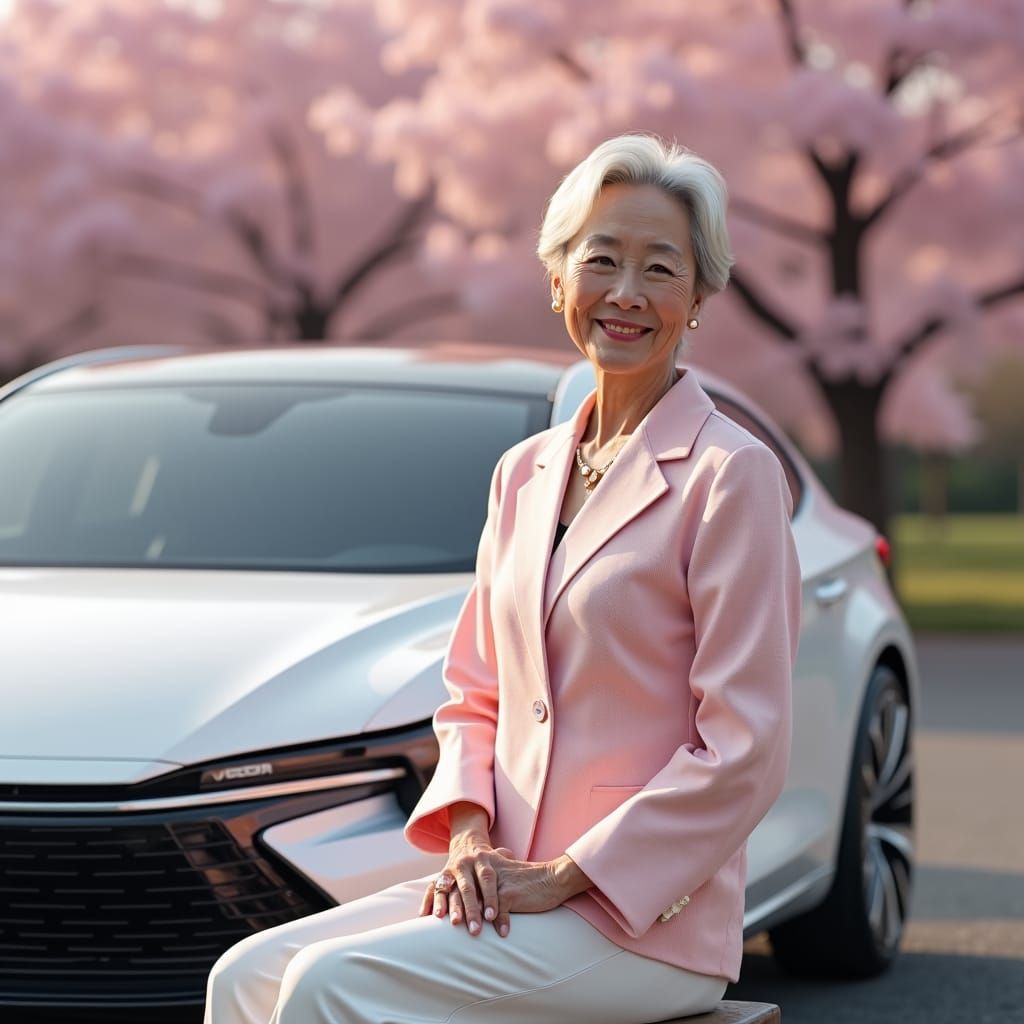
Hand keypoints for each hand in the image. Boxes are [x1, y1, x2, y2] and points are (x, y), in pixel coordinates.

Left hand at [418, 804, 591, 937]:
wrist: (552, 877)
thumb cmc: (524, 884)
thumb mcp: (500, 879)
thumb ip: (482, 888)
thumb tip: (464, 907)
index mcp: (479, 867)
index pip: (453, 882)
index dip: (438, 897)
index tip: (426, 916)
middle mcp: (485, 869)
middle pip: (463, 891)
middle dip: (455, 909)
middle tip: (448, 926)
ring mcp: (498, 879)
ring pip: (479, 900)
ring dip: (475, 918)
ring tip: (472, 934)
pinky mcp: (511, 889)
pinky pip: (501, 908)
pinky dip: (501, 921)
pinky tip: (501, 933)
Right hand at [418, 817, 505, 934]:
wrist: (467, 845)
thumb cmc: (488, 862)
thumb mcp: (498, 858)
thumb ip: (508, 863)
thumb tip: (524, 868)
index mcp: (482, 859)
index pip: (487, 878)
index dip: (490, 897)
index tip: (492, 917)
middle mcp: (464, 864)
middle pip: (467, 888)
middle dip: (471, 910)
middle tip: (475, 930)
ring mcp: (449, 870)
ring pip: (448, 889)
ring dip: (449, 907)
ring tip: (452, 923)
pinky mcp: (438, 877)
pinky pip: (431, 889)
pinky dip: (428, 902)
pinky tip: (425, 915)